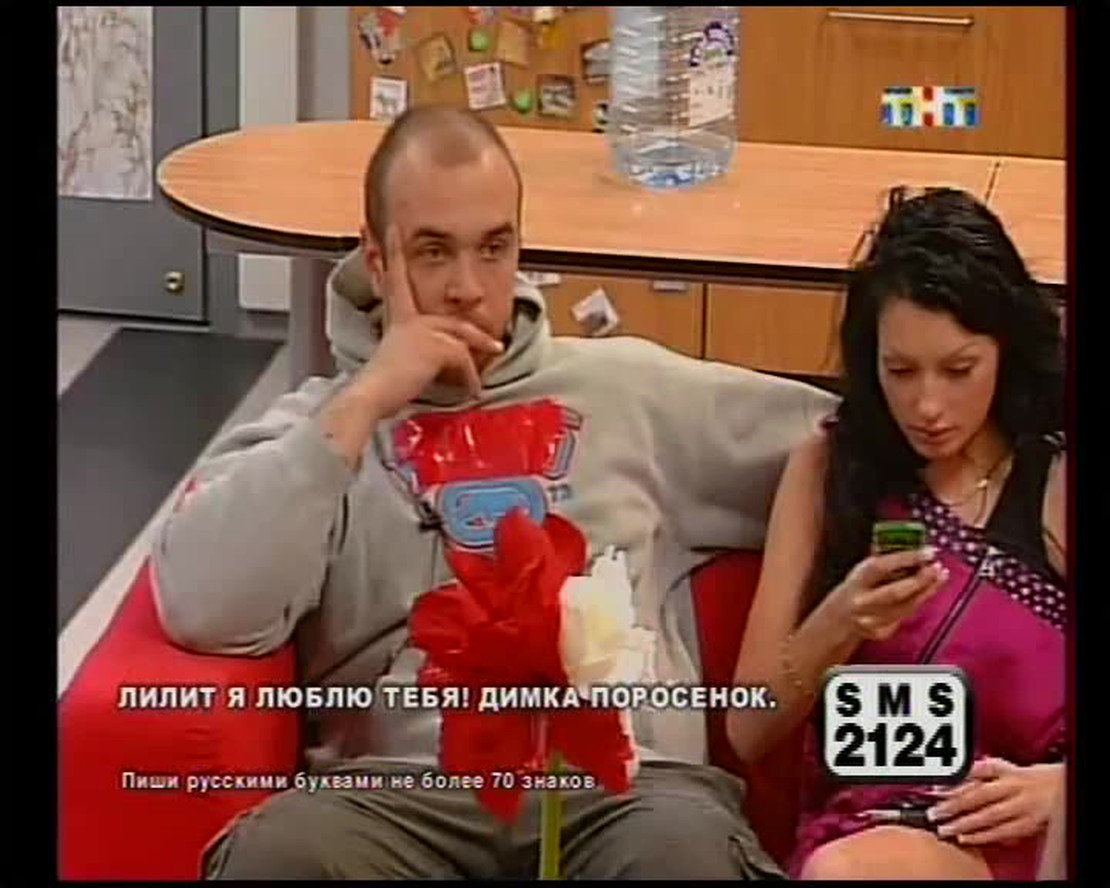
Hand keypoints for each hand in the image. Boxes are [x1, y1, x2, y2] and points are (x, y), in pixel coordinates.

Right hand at [351, 225, 503, 417]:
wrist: (371, 395)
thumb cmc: (381, 386)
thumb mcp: (402, 362)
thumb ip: (420, 353)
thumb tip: (443, 361)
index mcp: (397, 319)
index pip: (395, 278)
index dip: (392, 252)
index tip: (391, 228)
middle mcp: (408, 319)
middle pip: (454, 324)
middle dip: (480, 339)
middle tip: (500, 349)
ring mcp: (422, 330)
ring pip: (462, 341)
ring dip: (477, 361)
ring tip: (490, 375)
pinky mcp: (435, 345)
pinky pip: (462, 358)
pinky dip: (470, 377)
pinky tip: (471, 391)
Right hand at [831, 546, 947, 640]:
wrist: (840, 618)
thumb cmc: (855, 588)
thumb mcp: (862, 570)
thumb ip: (882, 558)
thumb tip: (910, 544)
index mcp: (855, 581)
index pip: (880, 567)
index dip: (906, 558)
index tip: (927, 551)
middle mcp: (862, 602)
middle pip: (895, 593)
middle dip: (920, 580)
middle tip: (937, 567)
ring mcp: (871, 620)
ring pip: (905, 607)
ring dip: (927, 590)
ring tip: (940, 575)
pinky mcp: (881, 632)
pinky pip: (905, 616)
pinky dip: (919, 602)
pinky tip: (928, 590)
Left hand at [927, 757, 1063, 845]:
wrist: (1062, 787)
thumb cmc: (1028, 777)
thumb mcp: (1003, 767)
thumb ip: (978, 771)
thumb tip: (950, 779)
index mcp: (1004, 770)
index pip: (974, 773)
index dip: (953, 782)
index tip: (932, 790)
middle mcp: (1011, 786)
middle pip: (977, 795)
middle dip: (953, 806)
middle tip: (933, 813)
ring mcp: (1020, 805)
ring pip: (988, 816)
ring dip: (964, 824)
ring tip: (945, 830)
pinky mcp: (1028, 823)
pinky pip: (1003, 832)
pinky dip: (983, 836)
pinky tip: (966, 839)